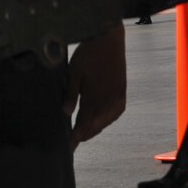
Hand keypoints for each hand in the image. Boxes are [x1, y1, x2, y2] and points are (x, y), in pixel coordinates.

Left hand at [63, 26, 126, 146]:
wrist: (109, 39)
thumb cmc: (89, 54)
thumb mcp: (74, 72)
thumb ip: (70, 94)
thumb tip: (65, 114)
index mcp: (94, 98)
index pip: (83, 125)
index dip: (76, 137)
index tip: (69, 148)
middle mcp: (108, 102)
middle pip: (95, 126)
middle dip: (84, 135)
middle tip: (74, 142)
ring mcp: (117, 97)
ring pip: (105, 121)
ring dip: (95, 128)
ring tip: (84, 133)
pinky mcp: (122, 92)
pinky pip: (115, 113)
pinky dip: (107, 120)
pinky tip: (102, 120)